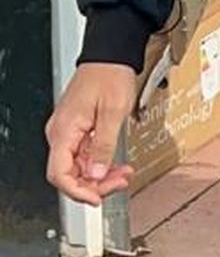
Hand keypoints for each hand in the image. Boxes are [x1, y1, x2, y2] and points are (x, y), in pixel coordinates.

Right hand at [45, 62, 137, 204]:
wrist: (109, 57)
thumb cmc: (109, 76)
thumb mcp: (113, 113)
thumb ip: (104, 146)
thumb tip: (97, 174)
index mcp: (64, 130)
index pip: (59, 173)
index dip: (77, 191)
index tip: (97, 199)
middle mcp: (61, 133)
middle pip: (69, 174)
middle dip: (94, 185)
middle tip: (119, 183)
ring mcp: (68, 133)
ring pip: (79, 168)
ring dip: (100, 176)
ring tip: (123, 174)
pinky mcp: (77, 131)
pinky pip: (84, 156)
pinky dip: (101, 164)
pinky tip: (117, 165)